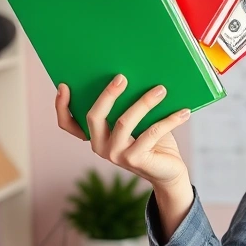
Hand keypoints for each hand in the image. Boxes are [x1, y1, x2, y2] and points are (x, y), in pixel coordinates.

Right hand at [55, 74, 190, 189]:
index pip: (67, 124)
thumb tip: (136, 74)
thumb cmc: (152, 140)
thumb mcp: (137, 122)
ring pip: (124, 122)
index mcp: (95, 136)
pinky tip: (183, 111)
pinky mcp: (135, 160)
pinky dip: (169, 120)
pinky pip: (152, 133)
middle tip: (123, 77)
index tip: (64, 85)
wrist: (169, 171)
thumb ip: (129, 105)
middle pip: (95, 116)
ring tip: (161, 89)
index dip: (62, 106)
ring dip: (144, 102)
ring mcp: (116, 155)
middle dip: (107, 94)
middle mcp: (100, 146)